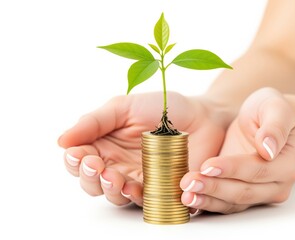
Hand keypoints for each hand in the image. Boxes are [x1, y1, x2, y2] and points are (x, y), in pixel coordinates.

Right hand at [58, 91, 228, 206]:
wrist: (202, 116)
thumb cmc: (163, 107)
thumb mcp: (124, 107)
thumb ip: (94, 122)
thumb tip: (62, 141)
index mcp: (106, 143)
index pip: (80, 159)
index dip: (75, 160)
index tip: (79, 154)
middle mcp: (118, 163)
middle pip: (92, 182)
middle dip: (89, 178)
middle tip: (95, 166)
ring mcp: (138, 178)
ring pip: (113, 195)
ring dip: (109, 189)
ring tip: (113, 177)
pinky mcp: (158, 188)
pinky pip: (142, 200)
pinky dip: (135, 197)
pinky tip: (133, 187)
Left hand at [180, 88, 294, 213]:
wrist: (264, 121)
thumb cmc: (271, 110)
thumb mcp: (275, 107)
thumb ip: (275, 126)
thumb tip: (268, 149)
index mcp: (288, 163)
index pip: (258, 170)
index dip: (232, 169)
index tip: (207, 165)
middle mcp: (277, 184)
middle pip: (244, 191)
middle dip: (214, 187)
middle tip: (188, 182)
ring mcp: (260, 192)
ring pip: (233, 202)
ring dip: (208, 199)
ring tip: (185, 195)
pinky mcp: (242, 193)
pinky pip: (225, 204)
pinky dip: (207, 202)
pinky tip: (189, 199)